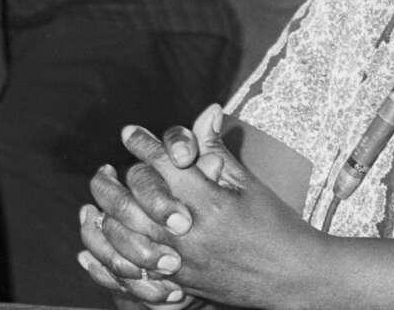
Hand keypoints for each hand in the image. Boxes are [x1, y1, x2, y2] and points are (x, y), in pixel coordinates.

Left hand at [80, 109, 323, 307]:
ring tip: (101, 199)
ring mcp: (181, 261)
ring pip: (126, 235)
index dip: (143, 143)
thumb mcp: (249, 184)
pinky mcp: (177, 282)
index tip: (130, 133)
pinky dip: (113, 250)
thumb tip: (207, 111)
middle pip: (134, 199)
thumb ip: (218, 150)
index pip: (163, 164)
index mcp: (210, 203)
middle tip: (104, 169)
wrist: (291, 275)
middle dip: (113, 181)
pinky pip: (132, 267)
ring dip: (107, 213)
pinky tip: (106, 235)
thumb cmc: (275, 224)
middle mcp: (189, 232)